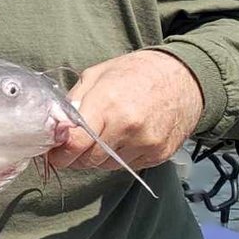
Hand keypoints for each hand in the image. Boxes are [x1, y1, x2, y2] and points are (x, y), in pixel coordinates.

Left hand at [46, 50, 203, 172]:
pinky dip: (119, 157)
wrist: (185, 78)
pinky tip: (123, 138)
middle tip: (74, 143)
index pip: (74, 143)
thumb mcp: (96, 75)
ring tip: (104, 134)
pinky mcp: (160, 154)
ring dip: (97, 157)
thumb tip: (54, 127)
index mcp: (108, 104)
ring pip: (106, 166)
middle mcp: (128, 127)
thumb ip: (72, 102)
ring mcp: (147, 143)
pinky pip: (127, 166)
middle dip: (75, 156)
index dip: (59, 152)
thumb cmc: (135, 72)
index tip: (53, 151)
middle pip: (88, 160)